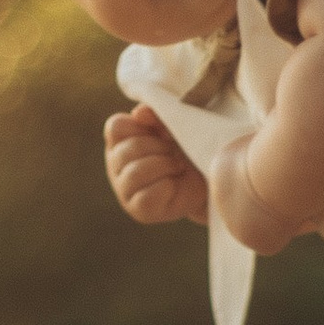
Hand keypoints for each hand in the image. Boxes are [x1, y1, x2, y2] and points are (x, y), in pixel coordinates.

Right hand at [104, 106, 207, 226]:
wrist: (208, 177)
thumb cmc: (186, 148)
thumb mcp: (172, 126)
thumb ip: (156, 116)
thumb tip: (139, 114)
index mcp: (120, 141)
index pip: (115, 127)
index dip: (139, 127)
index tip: (158, 132)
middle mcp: (116, 165)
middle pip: (126, 151)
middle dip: (158, 148)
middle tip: (174, 152)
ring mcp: (124, 189)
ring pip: (134, 173)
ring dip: (163, 165)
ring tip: (177, 166)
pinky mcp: (138, 210)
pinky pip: (147, 196)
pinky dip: (166, 186)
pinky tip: (173, 184)